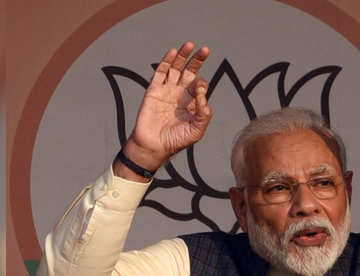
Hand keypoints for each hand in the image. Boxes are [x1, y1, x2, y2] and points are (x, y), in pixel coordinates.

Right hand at [119, 42, 212, 178]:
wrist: (153, 146)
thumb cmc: (176, 141)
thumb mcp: (196, 131)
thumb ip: (204, 114)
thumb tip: (203, 96)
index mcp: (192, 103)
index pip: (200, 86)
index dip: (201, 85)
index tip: (199, 92)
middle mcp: (180, 94)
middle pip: (190, 72)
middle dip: (197, 60)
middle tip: (205, 49)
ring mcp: (167, 91)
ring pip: (176, 68)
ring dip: (183, 56)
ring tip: (190, 44)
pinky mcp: (154, 90)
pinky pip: (160, 72)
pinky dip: (167, 61)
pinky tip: (173, 52)